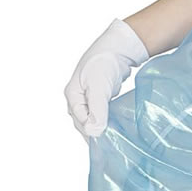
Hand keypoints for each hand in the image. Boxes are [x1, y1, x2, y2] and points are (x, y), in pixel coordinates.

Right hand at [64, 17, 149, 138]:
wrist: (118, 47)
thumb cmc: (104, 63)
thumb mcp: (99, 87)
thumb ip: (96, 110)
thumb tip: (94, 132)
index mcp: (72, 96)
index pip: (81, 122)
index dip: (93, 132)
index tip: (107, 142)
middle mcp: (77, 98)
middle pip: (84, 122)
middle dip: (96, 131)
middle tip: (111, 143)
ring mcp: (88, 96)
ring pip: (92, 118)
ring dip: (101, 126)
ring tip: (114, 136)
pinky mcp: (99, 95)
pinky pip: (100, 112)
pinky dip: (107, 119)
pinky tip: (116, 125)